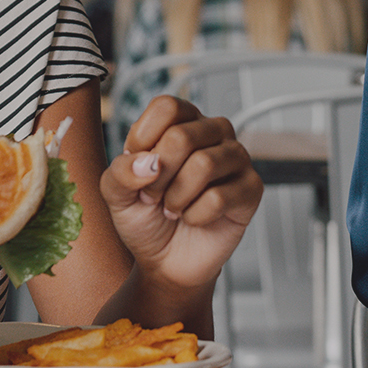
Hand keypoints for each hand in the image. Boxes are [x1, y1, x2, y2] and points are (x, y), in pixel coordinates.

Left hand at [103, 97, 261, 293]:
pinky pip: (220, 197)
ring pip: (204, 165)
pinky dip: (195, 216)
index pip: (167, 107)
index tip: (138, 168)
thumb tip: (149, 163)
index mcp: (182, 121)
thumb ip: (120, 171)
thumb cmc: (145, 218)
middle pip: (182, 136)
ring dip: (176, 198)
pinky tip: (194, 219)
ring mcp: (235, 158)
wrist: (165, 259)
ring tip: (174, 208)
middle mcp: (213, 132)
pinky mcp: (251, 188)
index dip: (143, 140)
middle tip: (154, 196)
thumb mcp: (116, 193)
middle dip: (158, 177)